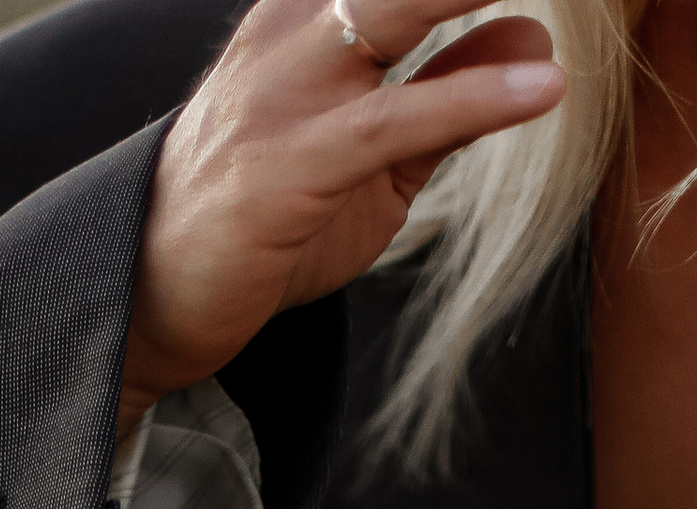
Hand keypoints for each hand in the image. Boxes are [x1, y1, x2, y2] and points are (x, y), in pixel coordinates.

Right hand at [122, 0, 565, 430]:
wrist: (152, 292)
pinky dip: (474, 99)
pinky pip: (395, 119)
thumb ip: (449, 88)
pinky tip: (544, 92)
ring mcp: (286, 90)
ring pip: (399, 5)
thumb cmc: (260, 217)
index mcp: (308, 7)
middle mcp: (294, 27)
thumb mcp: (374, 149)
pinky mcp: (289, 163)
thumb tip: (537, 40)